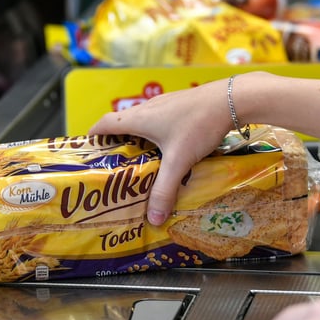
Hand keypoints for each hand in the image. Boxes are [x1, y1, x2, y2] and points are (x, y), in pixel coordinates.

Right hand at [89, 78, 233, 224]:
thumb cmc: (198, 126)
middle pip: (121, 122)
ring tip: (138, 156)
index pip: (105, 123)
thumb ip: (165, 190)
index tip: (88, 149)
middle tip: (114, 160)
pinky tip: (167, 145)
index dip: (93, 135)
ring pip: (141, 119)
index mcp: (138, 118)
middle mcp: (147, 108)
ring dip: (135, 135)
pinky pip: (158, 118)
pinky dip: (154, 131)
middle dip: (114, 140)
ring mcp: (165, 103)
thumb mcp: (179, 161)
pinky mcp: (180, 103)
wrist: (230, 99)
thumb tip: (154, 219)